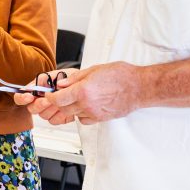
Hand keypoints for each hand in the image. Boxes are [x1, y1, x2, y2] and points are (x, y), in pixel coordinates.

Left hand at [14, 63, 140, 124]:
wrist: (140, 88)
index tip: (49, 95)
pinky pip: (84, 119)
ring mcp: (94, 113)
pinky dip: (81, 114)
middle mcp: (87, 104)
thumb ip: (75, 78)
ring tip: (77, 98)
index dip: (50, 97)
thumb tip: (61, 84)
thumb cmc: (121, 76)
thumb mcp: (94, 70)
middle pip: (63, 108)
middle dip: (60, 102)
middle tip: (61, 95)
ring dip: (70, 108)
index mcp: (83, 91)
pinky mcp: (101, 119)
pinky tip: (86, 105)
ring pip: (73, 114)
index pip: (57, 99)